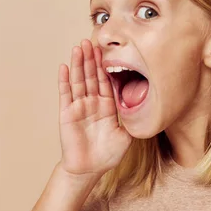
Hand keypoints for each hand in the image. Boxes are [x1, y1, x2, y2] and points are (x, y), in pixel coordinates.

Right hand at [57, 39, 131, 176]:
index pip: (106, 80)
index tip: (106, 50)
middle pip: (91, 76)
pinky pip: (66, 94)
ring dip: (78, 64)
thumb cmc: (107, 155)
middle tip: (90, 40)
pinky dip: (64, 80)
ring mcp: (79, 107)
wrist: (89, 169)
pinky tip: (64, 66)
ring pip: (78, 80)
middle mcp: (92, 103)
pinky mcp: (67, 113)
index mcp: (107, 106)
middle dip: (91, 58)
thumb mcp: (126, 135)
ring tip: (78, 47)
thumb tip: (146, 109)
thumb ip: (132, 120)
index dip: (105, 65)